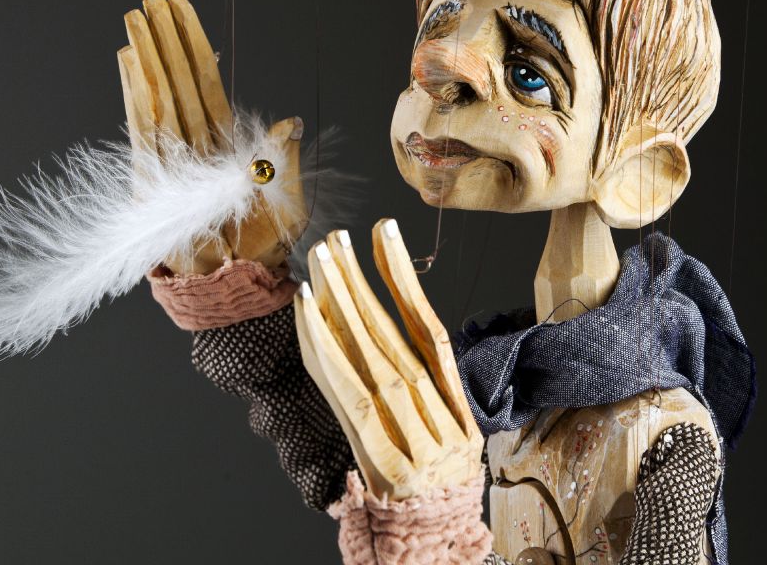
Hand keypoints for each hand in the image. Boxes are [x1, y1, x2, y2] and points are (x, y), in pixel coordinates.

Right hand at [117, 0, 307, 273]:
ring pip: (160, 96)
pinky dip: (135, 97)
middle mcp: (196, 143)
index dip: (194, 43)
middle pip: (179, 79)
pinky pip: (145, 129)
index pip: (206, 80)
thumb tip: (291, 123)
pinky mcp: (156, 177)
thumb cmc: (262, 249)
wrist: (233, 286)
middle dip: (167, 38)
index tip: (181, 8)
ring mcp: (174, 157)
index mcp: (226, 142)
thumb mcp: (288, 203)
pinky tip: (128, 66)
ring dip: (149, 57)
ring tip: (136, 20)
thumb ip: (285, 160)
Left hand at [294, 219, 483, 499]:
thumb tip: (375, 320)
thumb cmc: (436, 494)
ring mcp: (415, 439)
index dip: (404, 278)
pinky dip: (326, 349)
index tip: (383, 232)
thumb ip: (422, 386)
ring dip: (342, 303)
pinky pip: (349, 394)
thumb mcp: (447, 440)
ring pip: (372, 357)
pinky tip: (309, 312)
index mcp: (457, 408)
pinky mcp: (383, 460)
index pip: (428, 329)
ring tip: (321, 261)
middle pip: (392, 336)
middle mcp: (439, 417)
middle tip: (333, 239)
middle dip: (359, 282)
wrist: (435, 548)